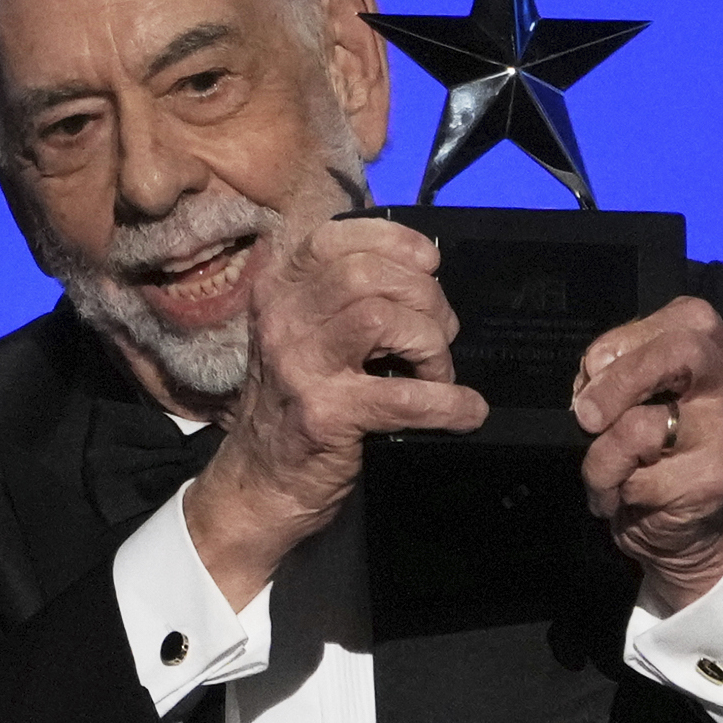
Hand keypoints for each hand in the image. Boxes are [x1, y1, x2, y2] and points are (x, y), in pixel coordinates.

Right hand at [185, 209, 487, 607]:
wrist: (259, 483)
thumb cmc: (294, 404)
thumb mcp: (302, 336)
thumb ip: (342, 299)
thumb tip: (420, 277)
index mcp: (278, 292)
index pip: (336, 238)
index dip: (394, 242)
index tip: (427, 266)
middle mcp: (281, 321)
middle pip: (368, 275)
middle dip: (423, 299)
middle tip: (437, 335)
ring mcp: (299, 367)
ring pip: (384, 319)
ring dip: (431, 346)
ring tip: (436, 374)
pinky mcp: (326, 415)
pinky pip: (405, 396)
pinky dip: (449, 403)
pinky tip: (464, 412)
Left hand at [571, 295, 722, 609]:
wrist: (690, 527)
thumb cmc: (658, 447)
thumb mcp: (644, 391)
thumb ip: (625, 368)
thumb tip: (592, 375)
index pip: (686, 314)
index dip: (626, 339)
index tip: (593, 370)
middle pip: (680, 350)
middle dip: (618, 381)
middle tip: (587, 414)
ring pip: (641, 424)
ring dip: (600, 454)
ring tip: (605, 470)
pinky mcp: (712, 480)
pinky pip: (634, 476)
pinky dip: (608, 486)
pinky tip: (620, 495)